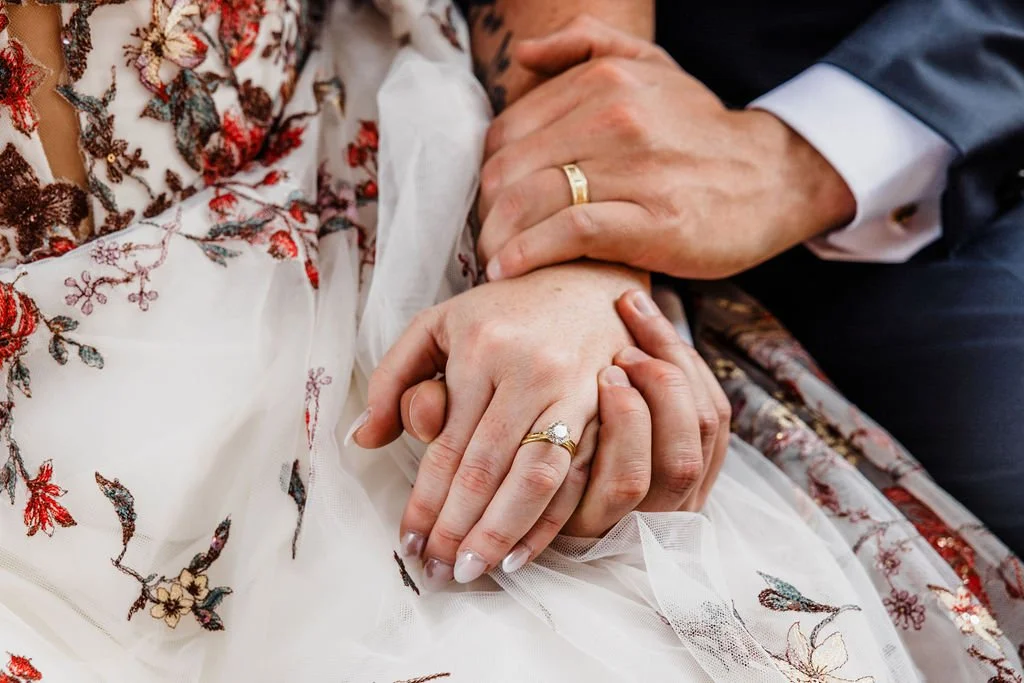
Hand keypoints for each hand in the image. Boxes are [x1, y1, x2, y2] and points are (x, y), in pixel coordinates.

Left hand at [398, 289, 730, 567]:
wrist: (587, 278)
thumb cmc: (502, 310)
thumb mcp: (438, 324)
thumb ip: (394, 377)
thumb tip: (364, 439)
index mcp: (481, 348)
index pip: (448, 446)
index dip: (425, 502)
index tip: (407, 543)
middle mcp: (529, 370)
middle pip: (488, 469)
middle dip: (459, 529)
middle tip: (437, 572)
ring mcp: (575, 390)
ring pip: (537, 478)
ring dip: (503, 534)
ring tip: (474, 570)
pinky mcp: (609, 407)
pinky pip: (581, 475)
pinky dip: (553, 520)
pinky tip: (526, 551)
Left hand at [476, 16, 855, 281]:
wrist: (774, 177)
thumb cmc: (701, 132)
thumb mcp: (653, 66)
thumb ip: (586, 46)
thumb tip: (523, 56)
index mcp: (605, 80)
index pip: (508, 132)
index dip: (489, 176)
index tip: (493, 207)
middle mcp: (616, 117)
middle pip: (509, 170)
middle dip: (486, 214)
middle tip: (487, 241)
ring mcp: (636, 169)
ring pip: (531, 201)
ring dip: (498, 240)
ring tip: (494, 262)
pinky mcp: (654, 221)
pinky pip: (569, 232)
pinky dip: (528, 254)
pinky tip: (508, 270)